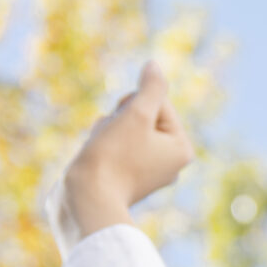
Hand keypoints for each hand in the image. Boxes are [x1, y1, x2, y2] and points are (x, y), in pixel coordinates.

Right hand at [48, 63, 194, 255]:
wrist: (85, 200)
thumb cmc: (113, 157)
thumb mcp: (136, 114)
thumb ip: (150, 87)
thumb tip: (154, 65)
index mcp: (182, 149)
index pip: (156, 102)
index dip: (134, 109)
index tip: (126, 132)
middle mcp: (170, 162)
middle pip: (142, 114)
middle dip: (121, 120)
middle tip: (112, 142)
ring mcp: (148, 170)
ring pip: (125, 127)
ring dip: (108, 129)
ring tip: (102, 151)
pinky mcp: (126, 176)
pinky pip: (115, 144)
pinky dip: (103, 143)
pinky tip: (96, 158)